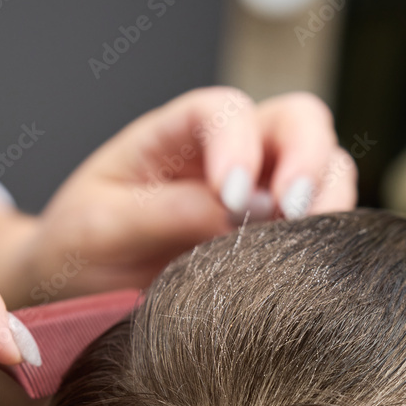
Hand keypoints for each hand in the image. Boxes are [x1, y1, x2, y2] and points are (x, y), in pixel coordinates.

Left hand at [22, 87, 356, 298]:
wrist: (76, 294)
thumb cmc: (77, 248)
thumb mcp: (99, 228)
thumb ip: (160, 214)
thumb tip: (231, 217)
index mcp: (178, 133)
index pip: (226, 111)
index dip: (239, 143)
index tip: (231, 198)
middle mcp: (232, 153)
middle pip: (300, 121)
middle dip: (307, 160)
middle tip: (293, 214)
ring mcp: (263, 195)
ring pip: (327, 170)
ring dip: (328, 202)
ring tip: (309, 250)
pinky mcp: (279, 240)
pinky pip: (323, 227)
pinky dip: (329, 242)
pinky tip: (309, 273)